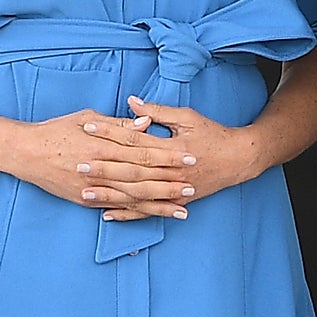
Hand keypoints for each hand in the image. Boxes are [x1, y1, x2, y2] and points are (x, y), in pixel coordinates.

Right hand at [12, 106, 197, 221]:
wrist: (25, 153)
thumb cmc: (57, 130)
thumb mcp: (88, 118)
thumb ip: (119, 124)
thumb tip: (146, 123)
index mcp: (103, 144)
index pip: (143, 150)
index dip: (168, 154)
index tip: (189, 155)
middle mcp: (100, 168)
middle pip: (142, 176)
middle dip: (169, 181)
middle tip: (193, 184)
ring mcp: (92, 187)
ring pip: (132, 197)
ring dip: (158, 203)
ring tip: (182, 207)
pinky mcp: (85, 200)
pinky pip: (115, 208)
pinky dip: (135, 213)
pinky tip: (152, 216)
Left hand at [77, 95, 263, 221]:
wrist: (238, 159)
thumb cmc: (212, 134)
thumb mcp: (188, 117)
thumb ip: (158, 111)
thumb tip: (131, 102)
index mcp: (171, 147)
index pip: (134, 138)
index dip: (111, 131)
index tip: (89, 126)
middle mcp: (170, 171)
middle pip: (131, 169)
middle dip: (103, 166)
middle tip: (78, 162)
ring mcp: (172, 190)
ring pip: (136, 193)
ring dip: (110, 193)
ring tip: (85, 191)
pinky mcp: (174, 202)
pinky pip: (147, 211)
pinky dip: (127, 214)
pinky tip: (107, 214)